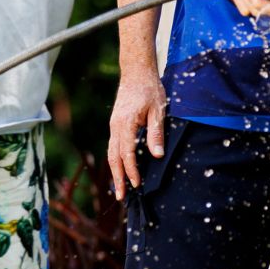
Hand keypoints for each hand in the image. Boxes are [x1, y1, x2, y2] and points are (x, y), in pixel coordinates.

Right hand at [108, 72, 166, 200]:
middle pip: (113, 157)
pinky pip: (113, 145)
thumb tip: (157, 156)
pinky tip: (120, 168)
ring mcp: (113, 125)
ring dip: (115, 171)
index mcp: (126, 123)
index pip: (127, 153)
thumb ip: (156, 133)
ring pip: (111, 152)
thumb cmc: (149, 88)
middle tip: (121, 197)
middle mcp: (115, 126)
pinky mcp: (115, 124)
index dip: (131, 170)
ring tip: (120, 188)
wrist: (136, 71)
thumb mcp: (158, 110)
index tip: (137, 184)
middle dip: (118, 178)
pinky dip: (115, 160)